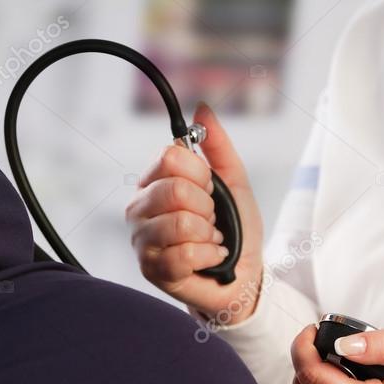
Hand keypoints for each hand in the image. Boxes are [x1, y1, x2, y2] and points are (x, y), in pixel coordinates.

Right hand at [126, 102, 264, 323]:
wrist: (243, 274)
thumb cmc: (235, 230)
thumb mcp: (234, 182)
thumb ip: (217, 146)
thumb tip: (202, 109)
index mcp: (155, 180)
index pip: (170, 156)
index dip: (201, 174)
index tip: (210, 190)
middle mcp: (140, 207)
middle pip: (174, 189)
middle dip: (206, 207)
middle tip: (210, 220)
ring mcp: (142, 240)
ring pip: (179, 223)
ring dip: (207, 235)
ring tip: (208, 241)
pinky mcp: (150, 269)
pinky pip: (183, 254)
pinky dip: (207, 256)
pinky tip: (208, 258)